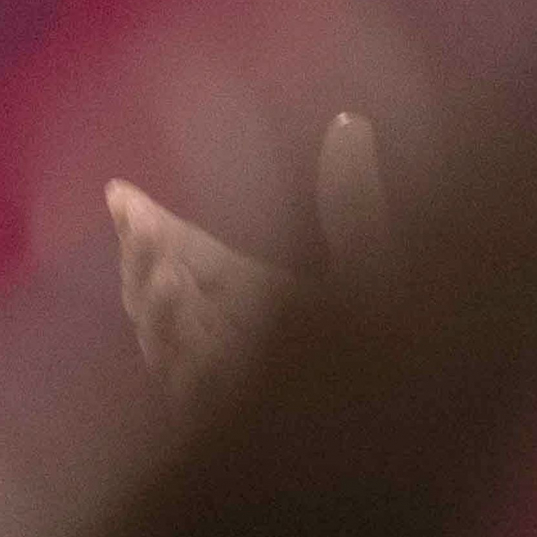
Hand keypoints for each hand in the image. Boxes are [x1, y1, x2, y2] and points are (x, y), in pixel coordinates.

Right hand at [106, 109, 390, 405]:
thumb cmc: (394, 339)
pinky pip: (195, 388)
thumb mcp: (372, 261)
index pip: (182, 249)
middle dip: (144, 257)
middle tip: (137, 220)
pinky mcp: (226, 416)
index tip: (119, 191)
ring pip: (168, 339)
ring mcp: (219, 374)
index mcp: (245, 289)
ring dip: (159, 307)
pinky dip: (188, 360)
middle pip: (160, 290)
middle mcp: (224, 327)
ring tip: (163, 268)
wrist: (417, 407)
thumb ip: (354, 198)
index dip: (147, 223)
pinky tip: (192, 332)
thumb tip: (352, 120)